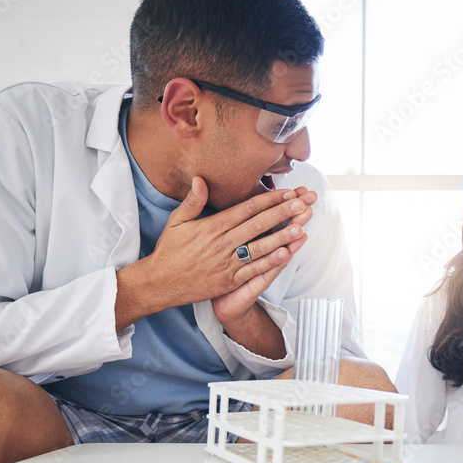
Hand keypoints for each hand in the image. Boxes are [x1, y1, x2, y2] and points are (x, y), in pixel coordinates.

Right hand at [115, 178, 317, 330]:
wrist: (160, 283)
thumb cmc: (170, 251)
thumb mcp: (177, 221)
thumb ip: (192, 201)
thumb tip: (201, 179)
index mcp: (212, 227)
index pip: (246, 209)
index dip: (268, 200)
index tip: (287, 193)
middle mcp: (222, 244)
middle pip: (257, 225)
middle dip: (282, 214)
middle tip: (302, 204)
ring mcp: (226, 263)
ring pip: (259, 247)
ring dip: (281, 237)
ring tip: (301, 226)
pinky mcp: (228, 281)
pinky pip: (253, 270)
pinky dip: (269, 262)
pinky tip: (285, 254)